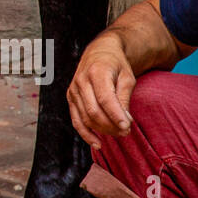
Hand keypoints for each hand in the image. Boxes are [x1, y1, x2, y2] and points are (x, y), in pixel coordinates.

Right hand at [67, 33, 135, 149]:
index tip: (127, 127)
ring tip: (119, 134)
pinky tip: (97, 144)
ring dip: (102, 130)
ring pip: (85, 118)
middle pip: (93, 111)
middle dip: (111, 125)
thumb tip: (125, 122)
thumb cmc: (116, 65)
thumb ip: (124, 98)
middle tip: (126, 132)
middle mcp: (81, 81)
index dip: (115, 115)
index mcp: (97, 72)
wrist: (99, 53)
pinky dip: (86, 134)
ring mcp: (73, 89)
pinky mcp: (70, 97)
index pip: (105, 98)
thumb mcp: (127, 76)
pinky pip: (76, 120)